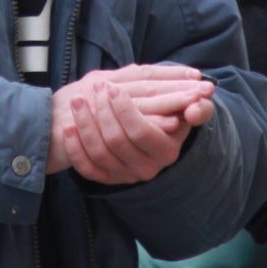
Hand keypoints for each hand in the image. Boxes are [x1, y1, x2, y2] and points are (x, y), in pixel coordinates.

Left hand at [48, 65, 213, 179]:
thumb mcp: (189, 110)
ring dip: (85, 125)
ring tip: (78, 100)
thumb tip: (195, 108)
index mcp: (166, 151)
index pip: (141, 132)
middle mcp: (146, 169)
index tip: (113, 88)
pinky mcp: (107, 179)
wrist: (156, 135)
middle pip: (116, 142)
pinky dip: (75, 148)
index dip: (125, 110)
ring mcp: (125, 176)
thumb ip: (199, 107)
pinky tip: (68, 128)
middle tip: (94, 88)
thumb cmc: (172, 116)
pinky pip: (86, 168)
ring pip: (99, 153)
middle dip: (101, 112)